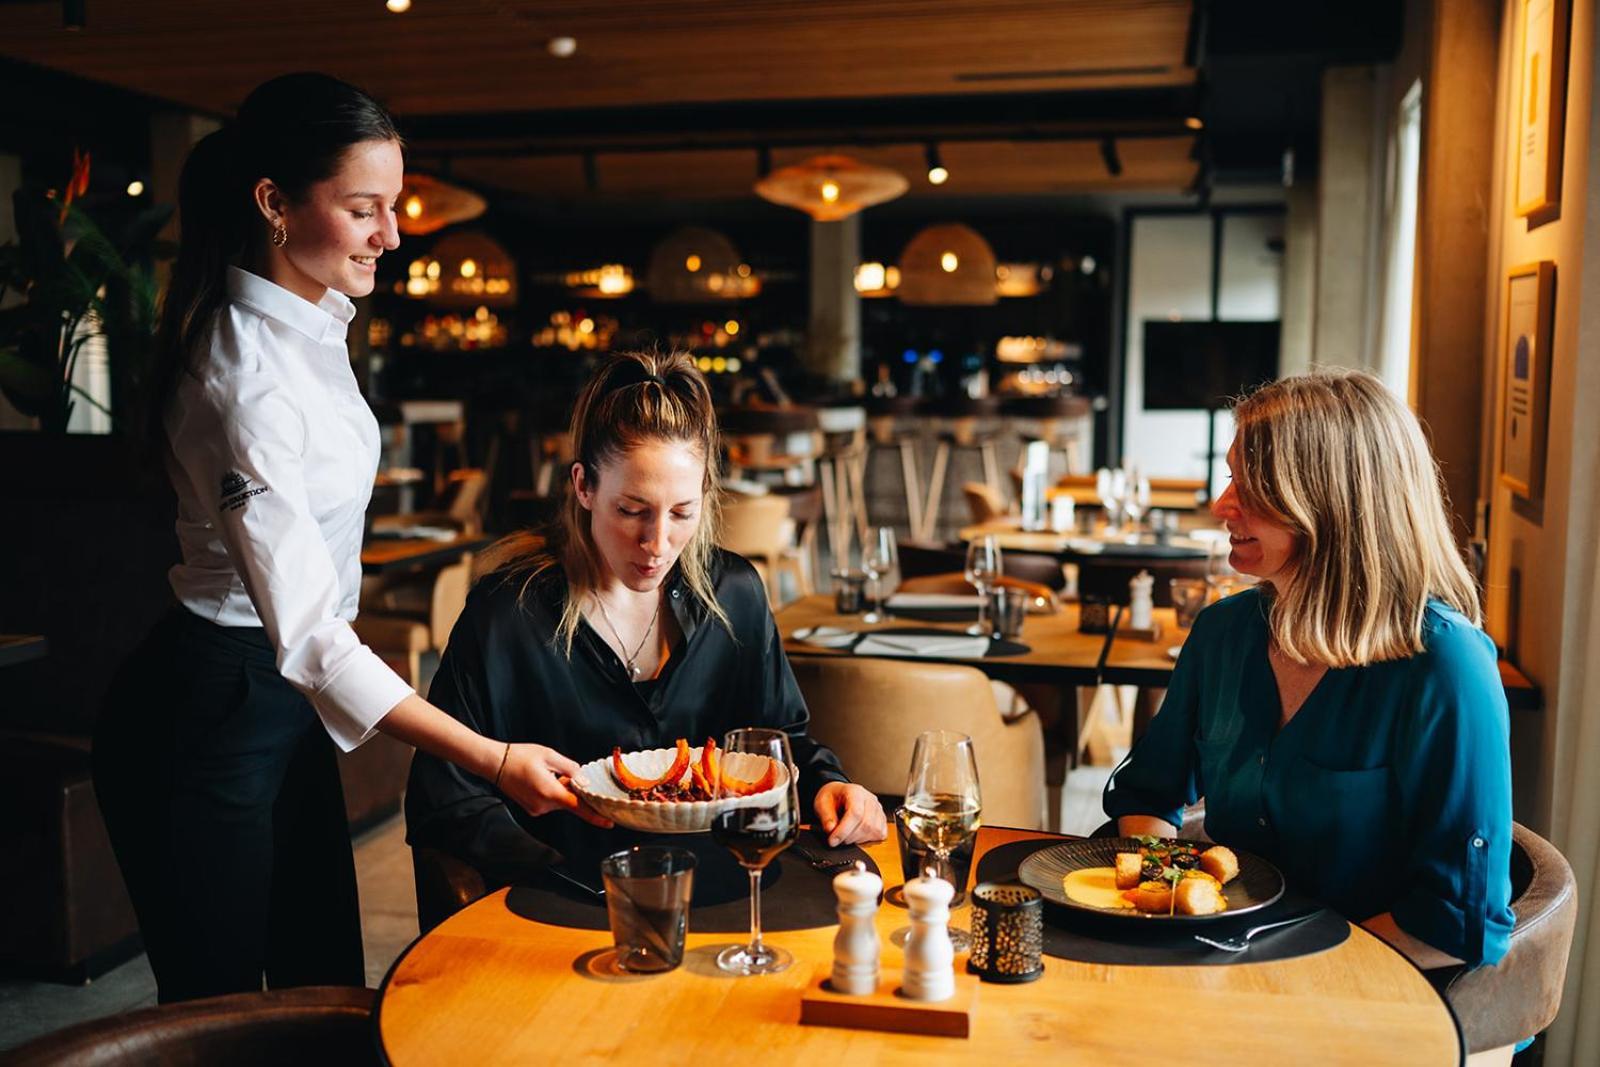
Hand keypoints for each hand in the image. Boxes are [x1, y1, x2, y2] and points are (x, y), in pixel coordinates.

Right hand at [495, 743, 611, 827]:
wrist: (495, 763)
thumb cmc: (520, 756)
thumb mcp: (549, 756)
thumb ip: (570, 768)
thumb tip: (584, 781)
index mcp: (550, 791)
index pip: (578, 807)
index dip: (595, 816)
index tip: (609, 822)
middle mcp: (543, 805)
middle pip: (569, 801)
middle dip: (573, 790)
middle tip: (562, 772)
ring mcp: (536, 809)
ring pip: (560, 801)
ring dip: (561, 790)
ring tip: (546, 773)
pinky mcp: (532, 809)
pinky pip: (550, 802)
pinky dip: (552, 793)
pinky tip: (541, 779)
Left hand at [813, 782, 886, 846]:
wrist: (840, 795)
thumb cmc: (833, 797)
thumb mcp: (822, 803)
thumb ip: (826, 816)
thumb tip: (831, 830)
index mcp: (855, 792)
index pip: (856, 813)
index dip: (844, 830)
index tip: (833, 840)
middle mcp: (870, 800)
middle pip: (866, 824)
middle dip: (848, 837)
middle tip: (836, 838)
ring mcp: (878, 809)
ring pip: (874, 831)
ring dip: (857, 839)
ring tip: (846, 834)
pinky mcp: (882, 819)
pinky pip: (880, 834)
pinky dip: (867, 839)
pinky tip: (856, 835)